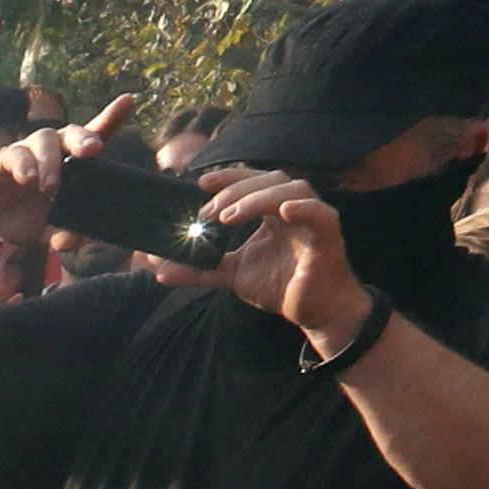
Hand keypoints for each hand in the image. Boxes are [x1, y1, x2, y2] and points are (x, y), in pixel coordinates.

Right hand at [0, 96, 136, 261]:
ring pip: (44, 140)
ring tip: (50, 187)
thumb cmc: (20, 220)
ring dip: (50, 161)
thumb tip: (80, 239)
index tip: (129, 100)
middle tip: (93, 151)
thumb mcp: (46, 232)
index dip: (112, 116)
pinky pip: (14, 155)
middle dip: (84, 138)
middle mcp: (51, 151)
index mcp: (70, 164)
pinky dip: (24, 165)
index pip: (94, 135)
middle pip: (72, 133)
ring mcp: (26, 153)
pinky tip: (27, 180)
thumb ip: (65, 234)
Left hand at [201, 165, 366, 347]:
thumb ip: (200, 270)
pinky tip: (284, 211)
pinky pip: (321, 215)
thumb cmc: (280, 285)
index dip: (229, 178)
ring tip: (229, 216)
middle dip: (235, 190)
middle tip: (207, 212)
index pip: (252, 182)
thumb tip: (160, 271)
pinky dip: (305, 208)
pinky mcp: (327, 238)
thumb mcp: (233, 275)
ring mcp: (312, 220)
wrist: (313, 311)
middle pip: (269, 180)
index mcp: (274, 212)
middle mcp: (295, 208)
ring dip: (258, 198)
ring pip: (293, 190)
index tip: (200, 183)